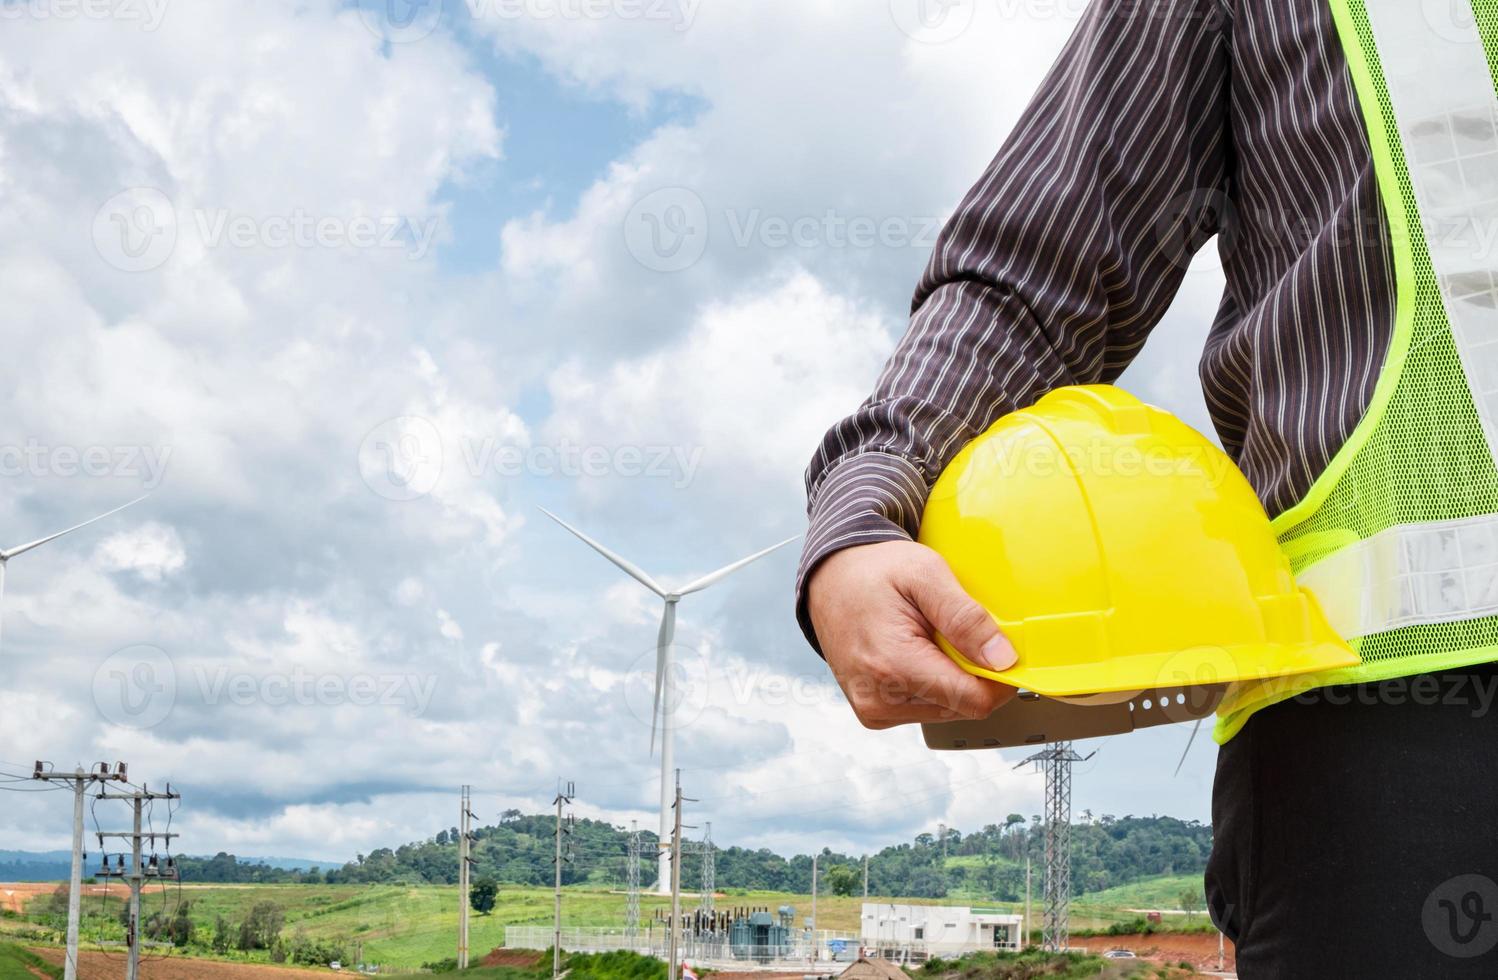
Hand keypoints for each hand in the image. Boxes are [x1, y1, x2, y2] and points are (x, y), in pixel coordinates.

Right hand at [807, 540, 1016, 729]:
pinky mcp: (873, 711)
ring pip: (946, 709)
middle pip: (962, 706)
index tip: (1004, 650)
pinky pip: (925, 707)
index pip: (974, 700)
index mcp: (892, 665)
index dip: (1000, 678)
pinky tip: (917, 652)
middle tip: (954, 632)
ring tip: (930, 639)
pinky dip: (933, 682)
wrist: (829, 577)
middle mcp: (879, 698)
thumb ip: (965, 617)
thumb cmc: (872, 571)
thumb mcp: (925, 573)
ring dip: (951, 677)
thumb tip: (1002, 658)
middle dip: (971, 672)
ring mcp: (874, 709)